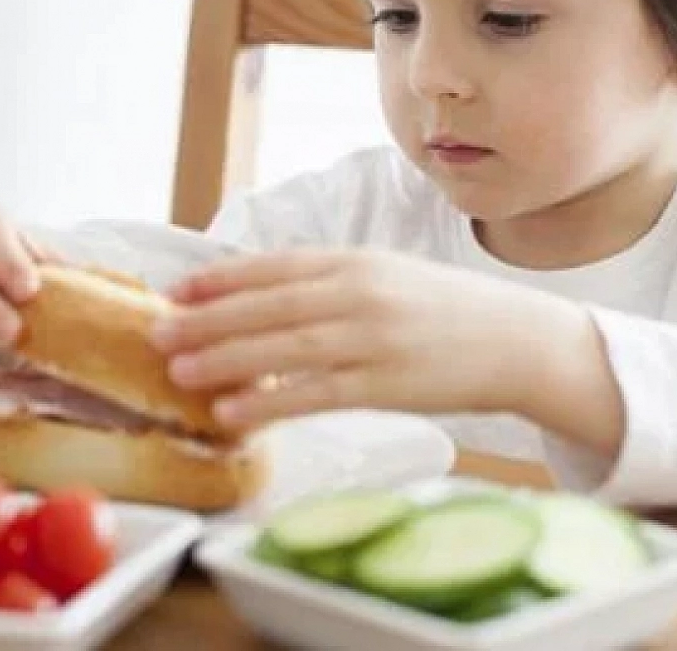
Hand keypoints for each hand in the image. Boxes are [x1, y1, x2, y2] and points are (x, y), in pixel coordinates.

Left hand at [151, 248, 607, 433]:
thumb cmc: (449, 314)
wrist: (520, 342)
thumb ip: (332, 285)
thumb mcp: (388, 279)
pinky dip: (268, 404)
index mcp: (357, 262)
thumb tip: (262, 300)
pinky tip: (231, 413)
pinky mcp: (385, 385)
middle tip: (156, 333)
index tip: (175, 290)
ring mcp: (372, 339)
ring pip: (281, 349)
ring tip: (176, 373)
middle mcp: (359, 293)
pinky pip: (313, 395)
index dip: (220, 278)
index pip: (274, 266)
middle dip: (205, 320)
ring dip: (223, 360)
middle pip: (266, 306)